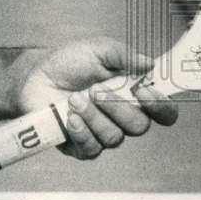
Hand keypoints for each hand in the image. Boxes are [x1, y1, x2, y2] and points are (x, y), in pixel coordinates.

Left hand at [15, 38, 177, 159]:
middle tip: (96, 90)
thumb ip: (125, 56)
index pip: (164, 111)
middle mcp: (123, 117)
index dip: (160, 106)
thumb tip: (149, 65)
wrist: (36, 76)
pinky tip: (70, 117)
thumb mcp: (99, 50)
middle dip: (118, 108)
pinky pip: (92, 150)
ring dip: (93, 117)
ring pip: (114, 138)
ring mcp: (103, 133)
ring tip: (74, 99)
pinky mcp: (82, 146)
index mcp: (134, 94)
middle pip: (140, 127)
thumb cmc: (70, 62)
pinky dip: (81, 132)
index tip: (141, 91)